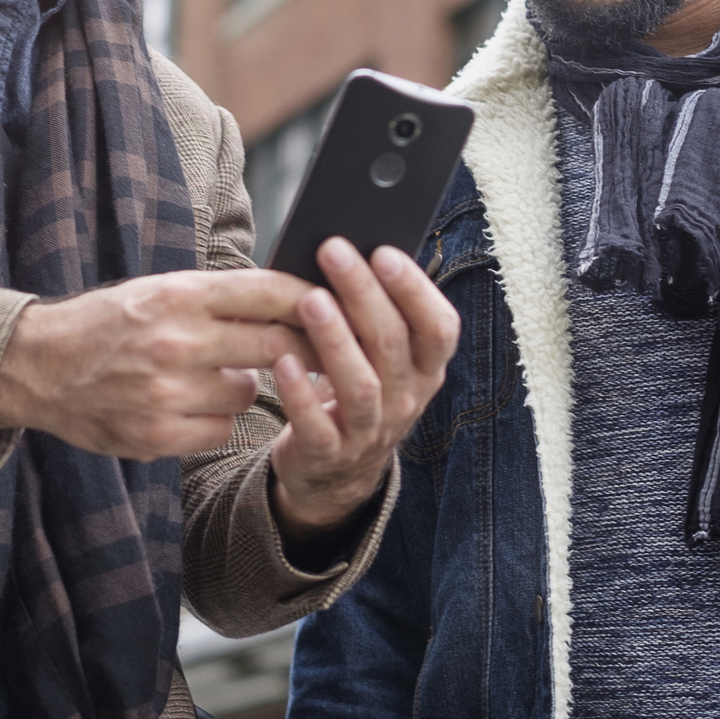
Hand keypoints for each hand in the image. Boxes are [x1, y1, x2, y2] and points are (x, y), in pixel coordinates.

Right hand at [0, 269, 317, 459]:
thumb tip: (297, 299)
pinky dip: (215, 420)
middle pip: (276, 346)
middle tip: (316, 352)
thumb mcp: (161, 291)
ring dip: (243, 385)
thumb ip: (222, 297)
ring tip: (209, 375)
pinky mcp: (155, 435)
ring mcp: (165, 392)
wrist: (37, 367)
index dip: (312, 300)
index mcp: (179, 294)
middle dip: (302, 349)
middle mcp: (175, 341)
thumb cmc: (109, 323)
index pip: (270, 292)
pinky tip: (188, 405)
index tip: (335, 306)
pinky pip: (221, 430)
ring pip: (250, 393)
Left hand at [269, 238, 460, 545]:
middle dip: (363, 293)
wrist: (333, 468)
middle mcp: (406, 400)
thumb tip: (346, 252)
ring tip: (309, 300)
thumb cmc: (354, 386)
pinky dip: (300, 393)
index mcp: (426, 369)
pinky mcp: (329, 454)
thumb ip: (372, 315)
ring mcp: (370, 431)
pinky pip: (317, 426)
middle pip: (393, 344)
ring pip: (361, 385)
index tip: (383, 250)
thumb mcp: (377, 357)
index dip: (415, 289)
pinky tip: (281, 361)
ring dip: (336, 339)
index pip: (438, 328)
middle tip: (331, 250)